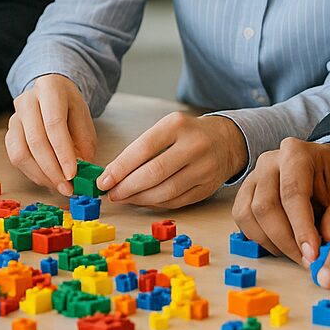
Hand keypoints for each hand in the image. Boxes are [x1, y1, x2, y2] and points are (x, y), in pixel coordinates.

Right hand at [5, 73, 97, 196]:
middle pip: (36, 140)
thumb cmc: (69, 108)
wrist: (52, 95)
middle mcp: (27, 101)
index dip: (63, 153)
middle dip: (52, 170)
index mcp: (49, 89)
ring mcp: (14, 117)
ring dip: (41, 175)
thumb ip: (83, 144)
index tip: (72, 174)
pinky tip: (47, 179)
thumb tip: (80, 174)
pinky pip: (16, 158)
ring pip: (21, 153)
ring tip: (58, 186)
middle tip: (67, 187)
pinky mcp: (9, 133)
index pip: (54, 124)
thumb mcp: (84, 119)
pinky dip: (33, 173)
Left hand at [95, 112, 245, 208]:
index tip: (104, 180)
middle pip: (154, 173)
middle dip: (128, 187)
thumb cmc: (186, 134)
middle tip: (112, 193)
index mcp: (178, 125)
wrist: (226, 141)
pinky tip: (142, 200)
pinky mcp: (208, 187)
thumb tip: (112, 174)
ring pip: (166, 191)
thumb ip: (141, 149)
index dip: (120, 168)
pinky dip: (155, 203)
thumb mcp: (166, 129)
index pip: (143, 148)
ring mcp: (204, 168)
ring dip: (139, 198)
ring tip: (124, 198)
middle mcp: (195, 145)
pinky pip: (176, 201)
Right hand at [231, 137, 329, 263]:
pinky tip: (280, 244)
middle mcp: (269, 161)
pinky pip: (242, 218)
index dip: (301, 228)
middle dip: (286, 241)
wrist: (323, 163)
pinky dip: (258, 237)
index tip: (312, 254)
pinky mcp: (245, 191)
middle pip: (265, 206)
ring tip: (295, 253)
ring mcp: (253, 175)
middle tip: (306, 260)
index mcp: (296, 154)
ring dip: (271, 242)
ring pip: (248, 215)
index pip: (292, 193)